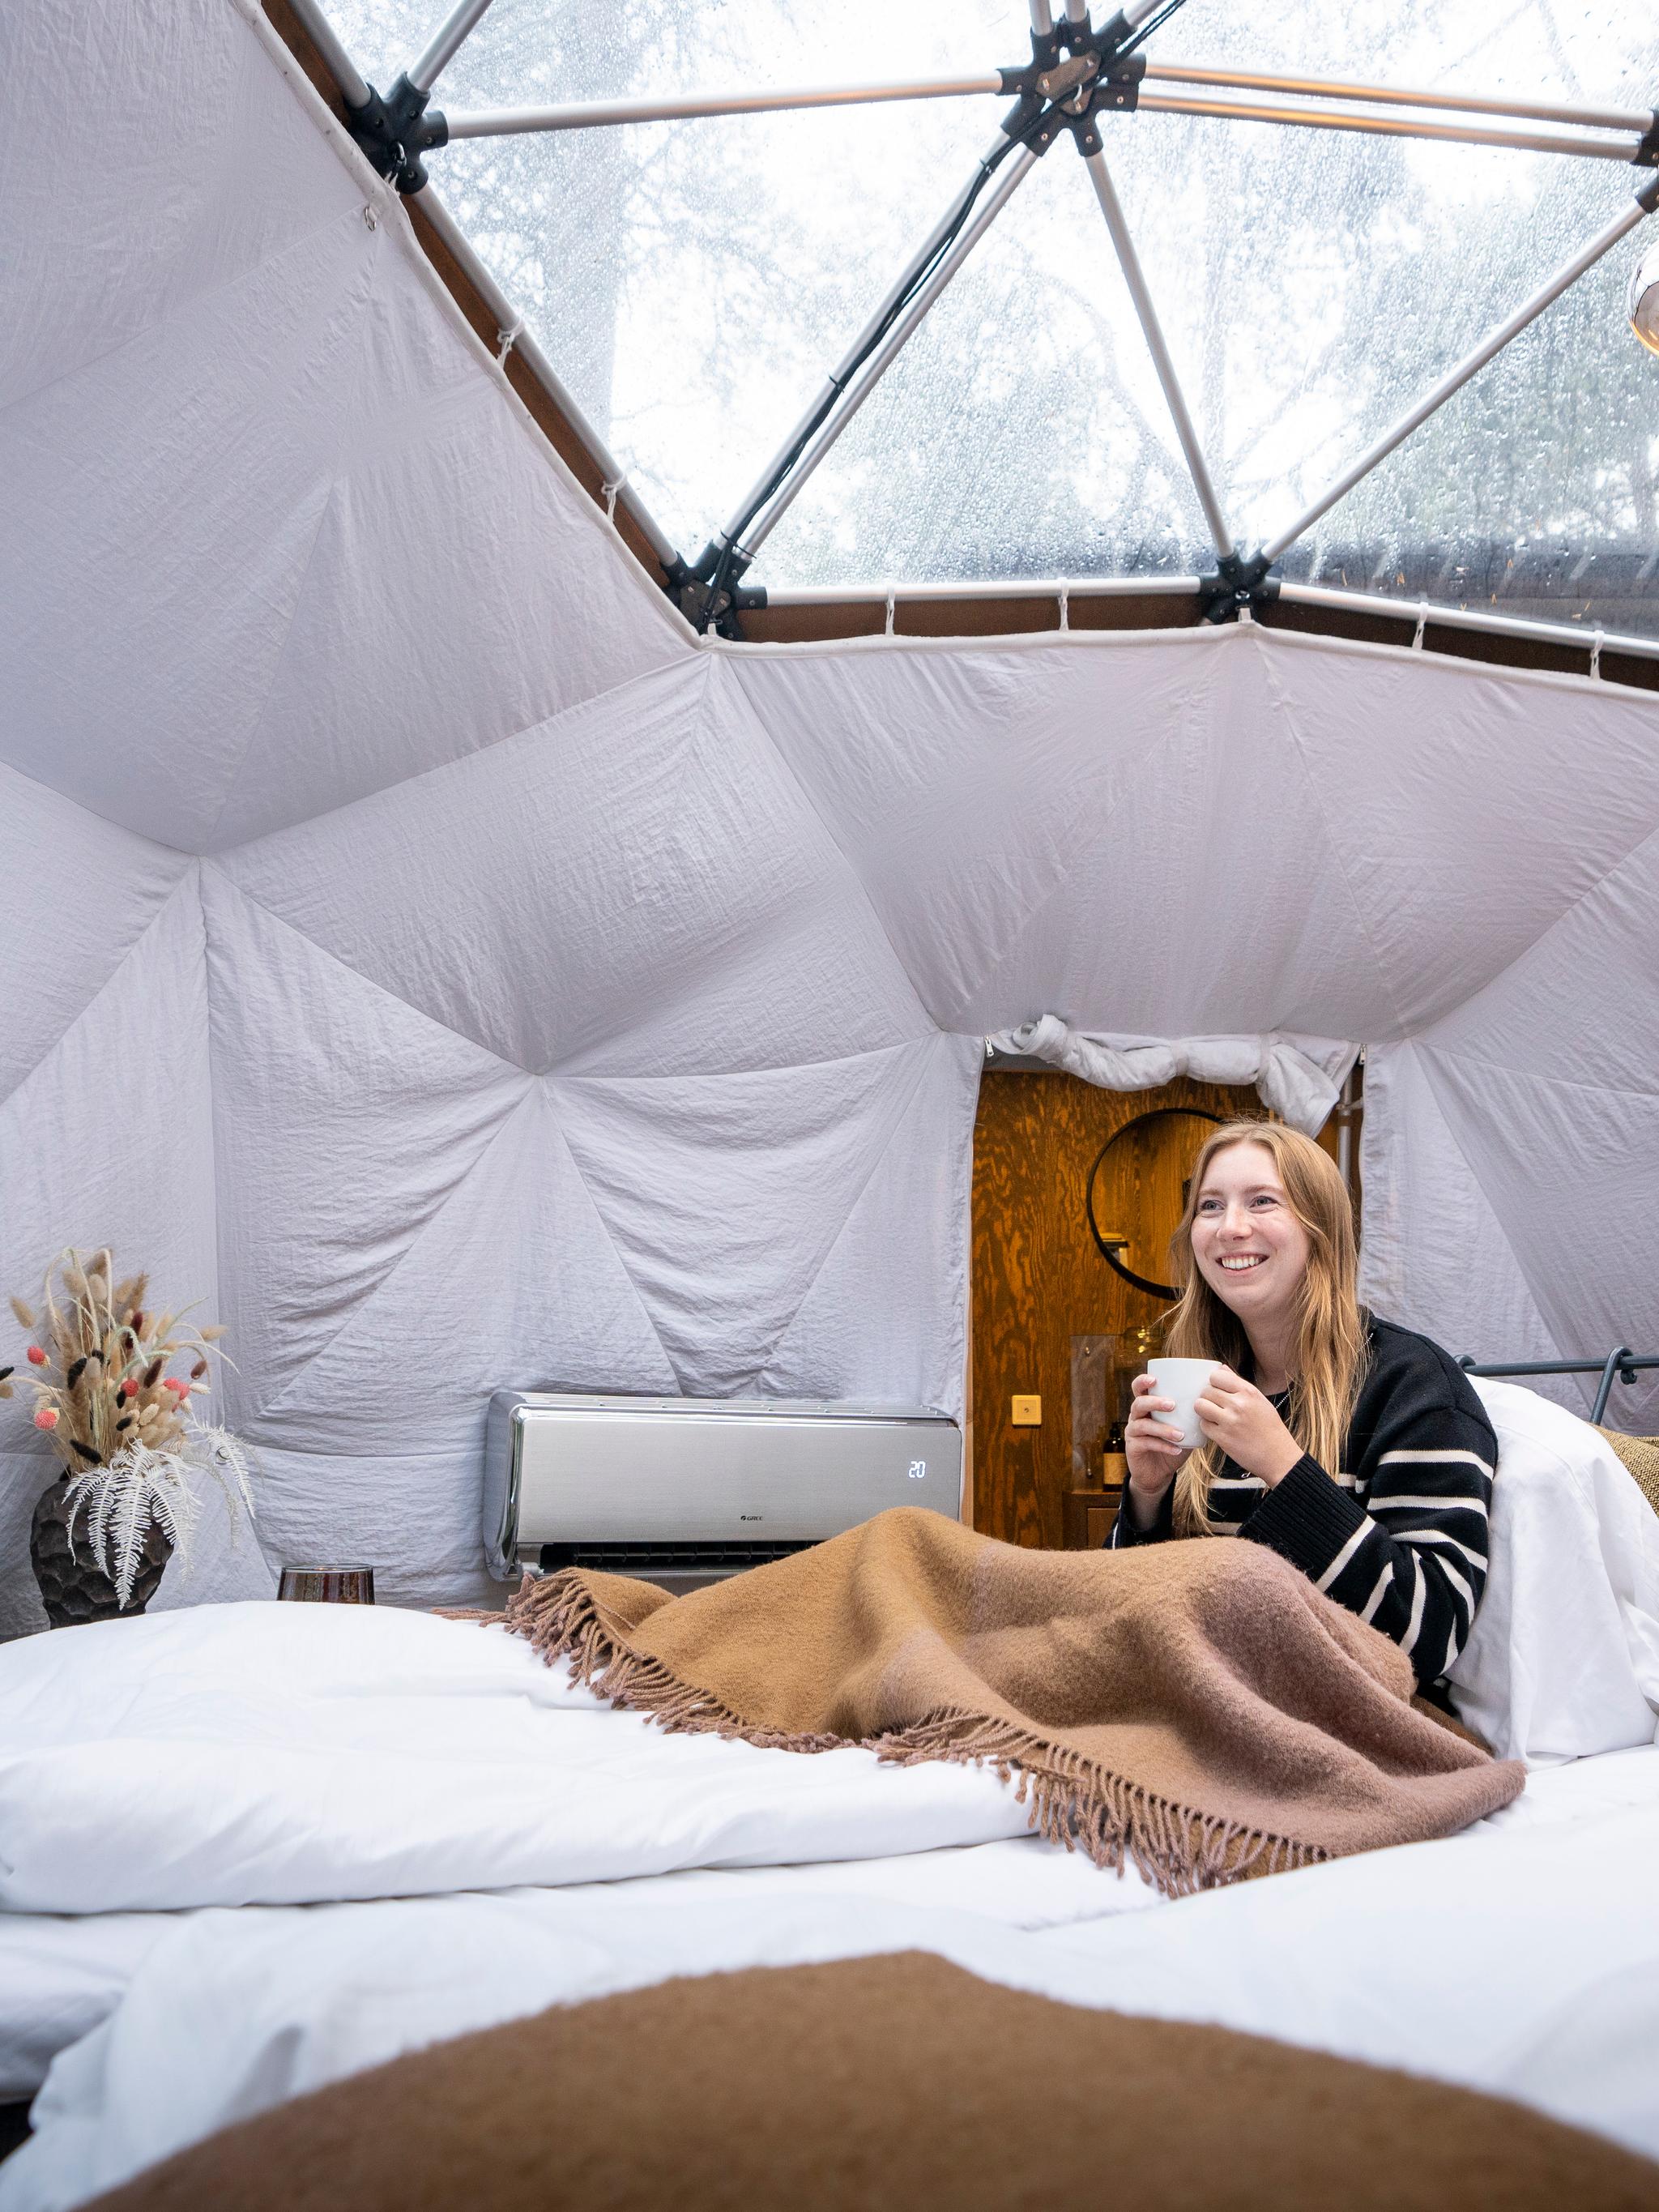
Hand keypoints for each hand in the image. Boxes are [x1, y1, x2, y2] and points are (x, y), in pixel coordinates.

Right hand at [1123, 1372, 1189, 1526]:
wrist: (1159, 1472)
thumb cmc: (1173, 1444)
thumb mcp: (1184, 1427)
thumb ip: (1193, 1414)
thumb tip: (1216, 1399)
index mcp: (1147, 1406)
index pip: (1139, 1388)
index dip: (1143, 1381)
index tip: (1155, 1379)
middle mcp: (1136, 1416)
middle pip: (1139, 1403)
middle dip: (1154, 1402)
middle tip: (1173, 1404)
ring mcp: (1133, 1432)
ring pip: (1143, 1425)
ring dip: (1162, 1428)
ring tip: (1180, 1434)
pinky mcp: (1133, 1448)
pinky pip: (1147, 1444)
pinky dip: (1163, 1446)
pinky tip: (1177, 1450)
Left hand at [1192, 1367, 1303, 1484]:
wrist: (1279, 1457)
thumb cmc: (1271, 1428)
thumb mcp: (1260, 1400)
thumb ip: (1239, 1384)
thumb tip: (1221, 1368)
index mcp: (1249, 1392)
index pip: (1217, 1376)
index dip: (1214, 1382)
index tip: (1217, 1389)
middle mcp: (1238, 1404)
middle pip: (1206, 1391)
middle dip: (1208, 1397)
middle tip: (1216, 1406)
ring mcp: (1230, 1422)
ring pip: (1200, 1406)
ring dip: (1204, 1411)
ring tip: (1214, 1416)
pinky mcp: (1223, 1438)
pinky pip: (1203, 1425)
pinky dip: (1208, 1427)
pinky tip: (1218, 1429)